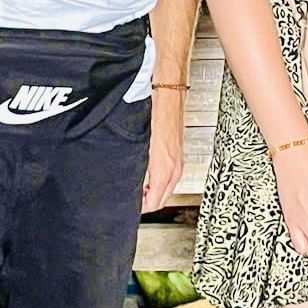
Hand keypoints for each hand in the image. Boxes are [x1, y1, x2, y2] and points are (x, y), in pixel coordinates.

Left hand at [141, 91, 185, 211]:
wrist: (168, 99)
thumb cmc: (155, 118)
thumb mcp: (141, 148)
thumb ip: (137, 170)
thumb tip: (131, 186)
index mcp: (164, 171)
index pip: (154, 203)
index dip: (140, 209)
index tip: (130, 208)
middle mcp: (174, 170)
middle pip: (161, 200)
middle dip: (147, 204)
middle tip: (132, 202)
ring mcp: (178, 164)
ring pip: (166, 190)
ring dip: (153, 194)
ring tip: (137, 191)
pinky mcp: (177, 157)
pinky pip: (169, 180)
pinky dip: (158, 184)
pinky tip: (148, 178)